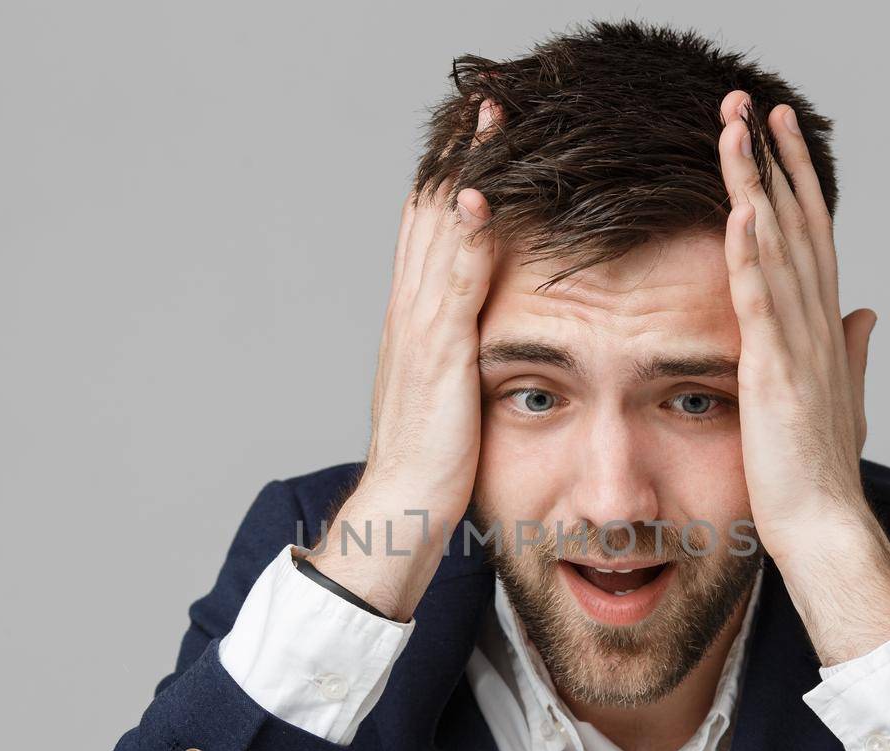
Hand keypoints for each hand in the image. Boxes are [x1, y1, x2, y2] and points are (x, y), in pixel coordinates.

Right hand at [307, 98, 500, 620]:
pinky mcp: (437, 360)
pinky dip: (461, 239)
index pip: (432, 232)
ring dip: (461, 174)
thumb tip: (482, 332)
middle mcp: (411, 316)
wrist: (402, 510)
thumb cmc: (432, 463)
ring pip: (437, 236)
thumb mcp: (450, 394)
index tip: (478, 133)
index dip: (452, 178)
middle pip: (431, 216)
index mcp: (416, 322)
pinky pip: (451, 287)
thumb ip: (460, 354)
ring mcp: (420, 334)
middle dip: (457, 156)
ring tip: (486, 122)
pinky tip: (476, 199)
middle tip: (483, 101)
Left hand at [715, 91, 877, 562]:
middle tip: (752, 103)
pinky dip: (753, 258)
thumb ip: (851, 350)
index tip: (779, 130)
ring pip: (777, 249)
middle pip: (796, 224)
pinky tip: (742, 213)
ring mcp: (799, 346)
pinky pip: (762, 305)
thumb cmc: (822, 468)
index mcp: (824, 326)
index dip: (797, 179)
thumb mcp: (839, 397)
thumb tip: (866, 312)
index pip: (812, 233)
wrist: (823, 523)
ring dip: (757, 187)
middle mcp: (818, 324)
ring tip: (738, 132)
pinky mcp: (777, 374)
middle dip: (775, 161)